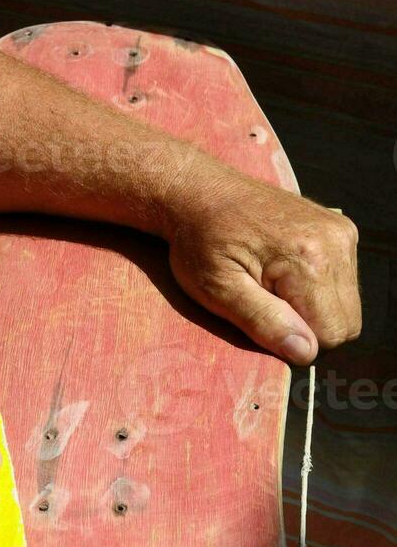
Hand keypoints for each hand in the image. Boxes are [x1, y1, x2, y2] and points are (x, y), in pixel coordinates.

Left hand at [163, 159, 360, 363]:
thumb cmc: (201, 242)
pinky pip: (343, 282)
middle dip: (306, 325)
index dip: (294, 338)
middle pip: (346, 322)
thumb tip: (305, 352)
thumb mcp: (218, 290)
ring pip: (346, 305)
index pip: (330, 334)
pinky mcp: (340, 230)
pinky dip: (316, 288)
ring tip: (270, 284)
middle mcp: (336, 243)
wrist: (201, 194)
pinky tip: (282, 271)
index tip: (262, 314)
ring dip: (311, 307)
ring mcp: (342, 233)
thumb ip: (264, 321)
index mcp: (309, 260)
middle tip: (265, 300)